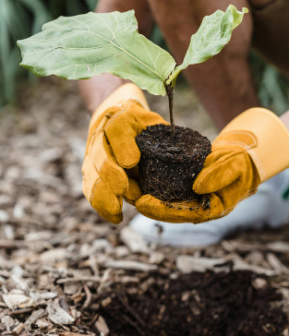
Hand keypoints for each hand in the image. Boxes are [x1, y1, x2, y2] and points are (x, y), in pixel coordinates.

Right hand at [82, 83, 168, 222]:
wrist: (117, 117)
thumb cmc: (138, 123)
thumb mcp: (149, 121)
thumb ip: (150, 136)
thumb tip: (134, 162)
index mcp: (116, 119)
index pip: (117, 128)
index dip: (122, 146)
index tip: (131, 162)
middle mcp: (99, 138)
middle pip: (100, 156)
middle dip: (109, 175)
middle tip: (122, 189)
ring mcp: (92, 157)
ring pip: (92, 177)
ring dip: (103, 194)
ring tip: (116, 211)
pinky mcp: (91, 173)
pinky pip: (92, 191)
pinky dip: (101, 205)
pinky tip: (115, 218)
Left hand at [136, 108, 288, 222]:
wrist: (244, 157)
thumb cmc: (243, 163)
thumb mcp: (236, 165)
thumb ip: (219, 175)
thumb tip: (197, 187)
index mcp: (211, 208)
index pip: (182, 214)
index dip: (161, 211)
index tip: (142, 203)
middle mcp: (197, 207)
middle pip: (168, 211)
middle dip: (146, 205)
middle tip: (126, 195)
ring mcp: (190, 198)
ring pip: (164, 201)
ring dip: (145, 195)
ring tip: (125, 187)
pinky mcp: (184, 186)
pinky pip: (165, 188)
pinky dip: (151, 184)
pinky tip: (136, 176)